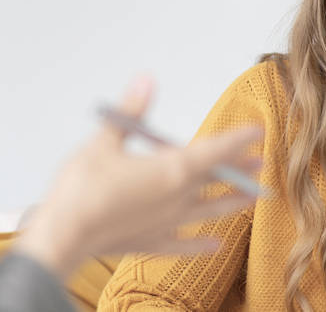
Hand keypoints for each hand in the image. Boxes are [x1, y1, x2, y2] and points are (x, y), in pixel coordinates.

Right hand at [16, 77, 262, 277]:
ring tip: (252, 199)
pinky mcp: (150, 241)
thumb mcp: (105, 140)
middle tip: (261, 162)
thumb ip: (131, 111)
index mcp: (170, 169)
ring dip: (231, 203)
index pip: (214, 151)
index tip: (257, 131)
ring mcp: (166, 223)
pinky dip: (201, 244)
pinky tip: (216, 245)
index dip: (237, 139)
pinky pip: (184, 244)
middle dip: (238, 169)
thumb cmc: (82, 188)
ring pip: (208, 211)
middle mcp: (176, 198)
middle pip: (215, 180)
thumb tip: (146, 80)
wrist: (64, 235)